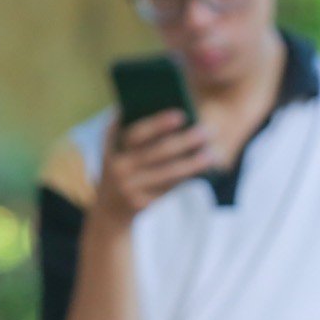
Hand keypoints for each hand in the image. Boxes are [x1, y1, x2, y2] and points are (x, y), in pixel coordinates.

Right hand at [95, 110, 219, 223]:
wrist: (109, 209)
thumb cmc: (122, 168)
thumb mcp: (118, 149)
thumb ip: (131, 131)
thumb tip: (167, 110)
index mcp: (112, 147)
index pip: (137, 133)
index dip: (158, 124)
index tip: (182, 115)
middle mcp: (117, 168)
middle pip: (158, 152)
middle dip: (184, 141)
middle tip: (206, 131)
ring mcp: (128, 188)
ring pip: (168, 173)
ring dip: (192, 163)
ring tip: (211, 153)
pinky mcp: (140, 204)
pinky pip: (168, 189)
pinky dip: (186, 178)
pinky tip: (202, 170)